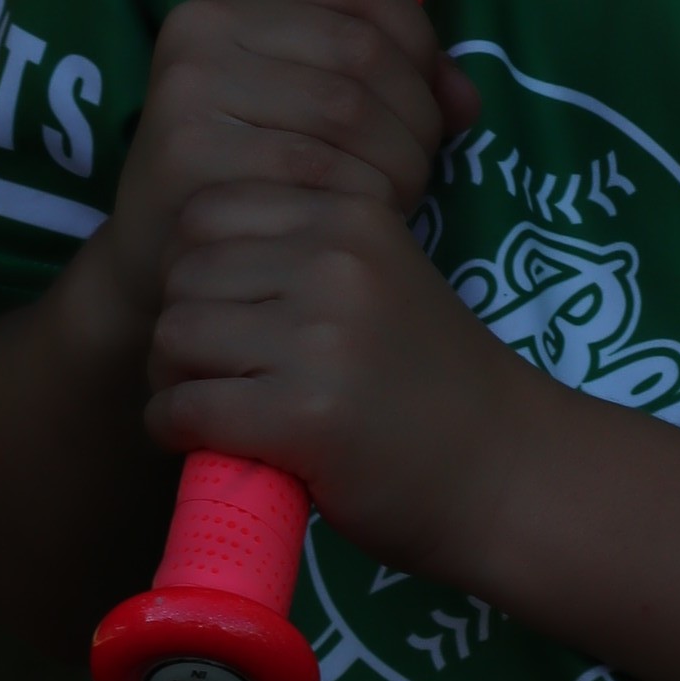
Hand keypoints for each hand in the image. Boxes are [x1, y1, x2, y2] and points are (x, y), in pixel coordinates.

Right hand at [64, 0, 477, 371]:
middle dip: (417, 116)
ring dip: (399, 164)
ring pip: (348, 109)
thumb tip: (466, 100)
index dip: (421, 40)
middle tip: (419, 167)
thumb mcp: (312, 92)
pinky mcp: (188, 151)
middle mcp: (202, 20)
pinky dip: (360, 199)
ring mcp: (189, 83)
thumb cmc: (253, 163)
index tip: (427, 97)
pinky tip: (355, 222)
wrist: (162, 252)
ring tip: (394, 198)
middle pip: (363, 49)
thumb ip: (394, 74)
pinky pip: (318, 169)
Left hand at [141, 167, 528, 563]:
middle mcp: (335, 261)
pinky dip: (178, 432)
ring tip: (217, 408)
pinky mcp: (303, 415)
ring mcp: (320, 337)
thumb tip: (179, 265)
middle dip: (183, 329)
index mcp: (352, 214)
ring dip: (175, 381)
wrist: (506, 470)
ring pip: (174, 336)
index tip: (226, 315)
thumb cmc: (432, 382)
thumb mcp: (378, 279)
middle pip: (182, 273)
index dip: (197, 266)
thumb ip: (300, 254)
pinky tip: (218, 446)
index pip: (208, 210)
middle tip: (215, 374)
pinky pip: (185, 407)